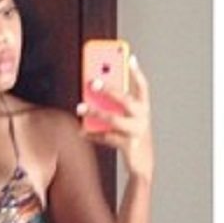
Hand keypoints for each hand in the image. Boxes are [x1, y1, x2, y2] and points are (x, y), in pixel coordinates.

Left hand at [77, 53, 153, 180]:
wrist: (142, 165)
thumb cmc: (132, 136)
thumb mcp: (127, 118)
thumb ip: (114, 106)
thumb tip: (93, 94)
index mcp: (143, 108)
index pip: (143, 87)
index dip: (136, 72)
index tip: (130, 57)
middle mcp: (143, 118)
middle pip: (125, 100)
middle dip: (108, 89)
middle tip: (93, 82)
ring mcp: (136, 132)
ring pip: (113, 119)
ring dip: (95, 113)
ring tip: (80, 108)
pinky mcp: (128, 146)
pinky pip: (106, 138)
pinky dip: (92, 135)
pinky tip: (82, 131)